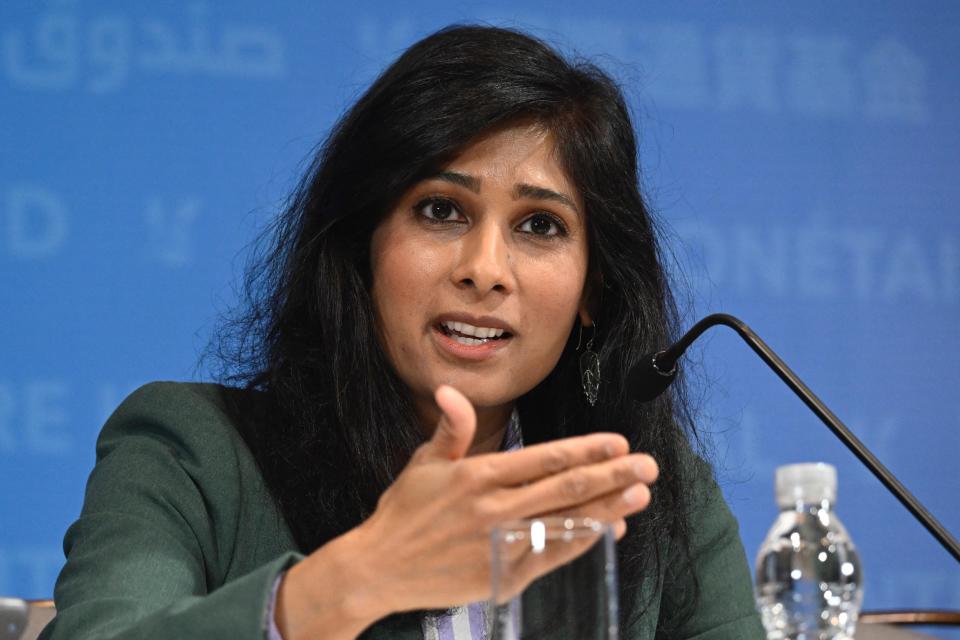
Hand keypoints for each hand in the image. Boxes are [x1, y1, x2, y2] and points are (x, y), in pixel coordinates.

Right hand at [348, 384, 657, 615]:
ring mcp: (500, 544)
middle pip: (565, 489)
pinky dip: (581, 542)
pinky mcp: (502, 576)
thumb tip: (451, 391)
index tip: (617, 442)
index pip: (544, 458)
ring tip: (638, 496)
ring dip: (607, 509)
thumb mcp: (424, 463)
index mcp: (478, 475)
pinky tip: (607, 531)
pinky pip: (551, 557)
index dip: (585, 450)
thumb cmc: (404, 512)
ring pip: (565, 523)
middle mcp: (494, 508)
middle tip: (647, 466)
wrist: (378, 568)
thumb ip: (450, 429)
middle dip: (611, 476)